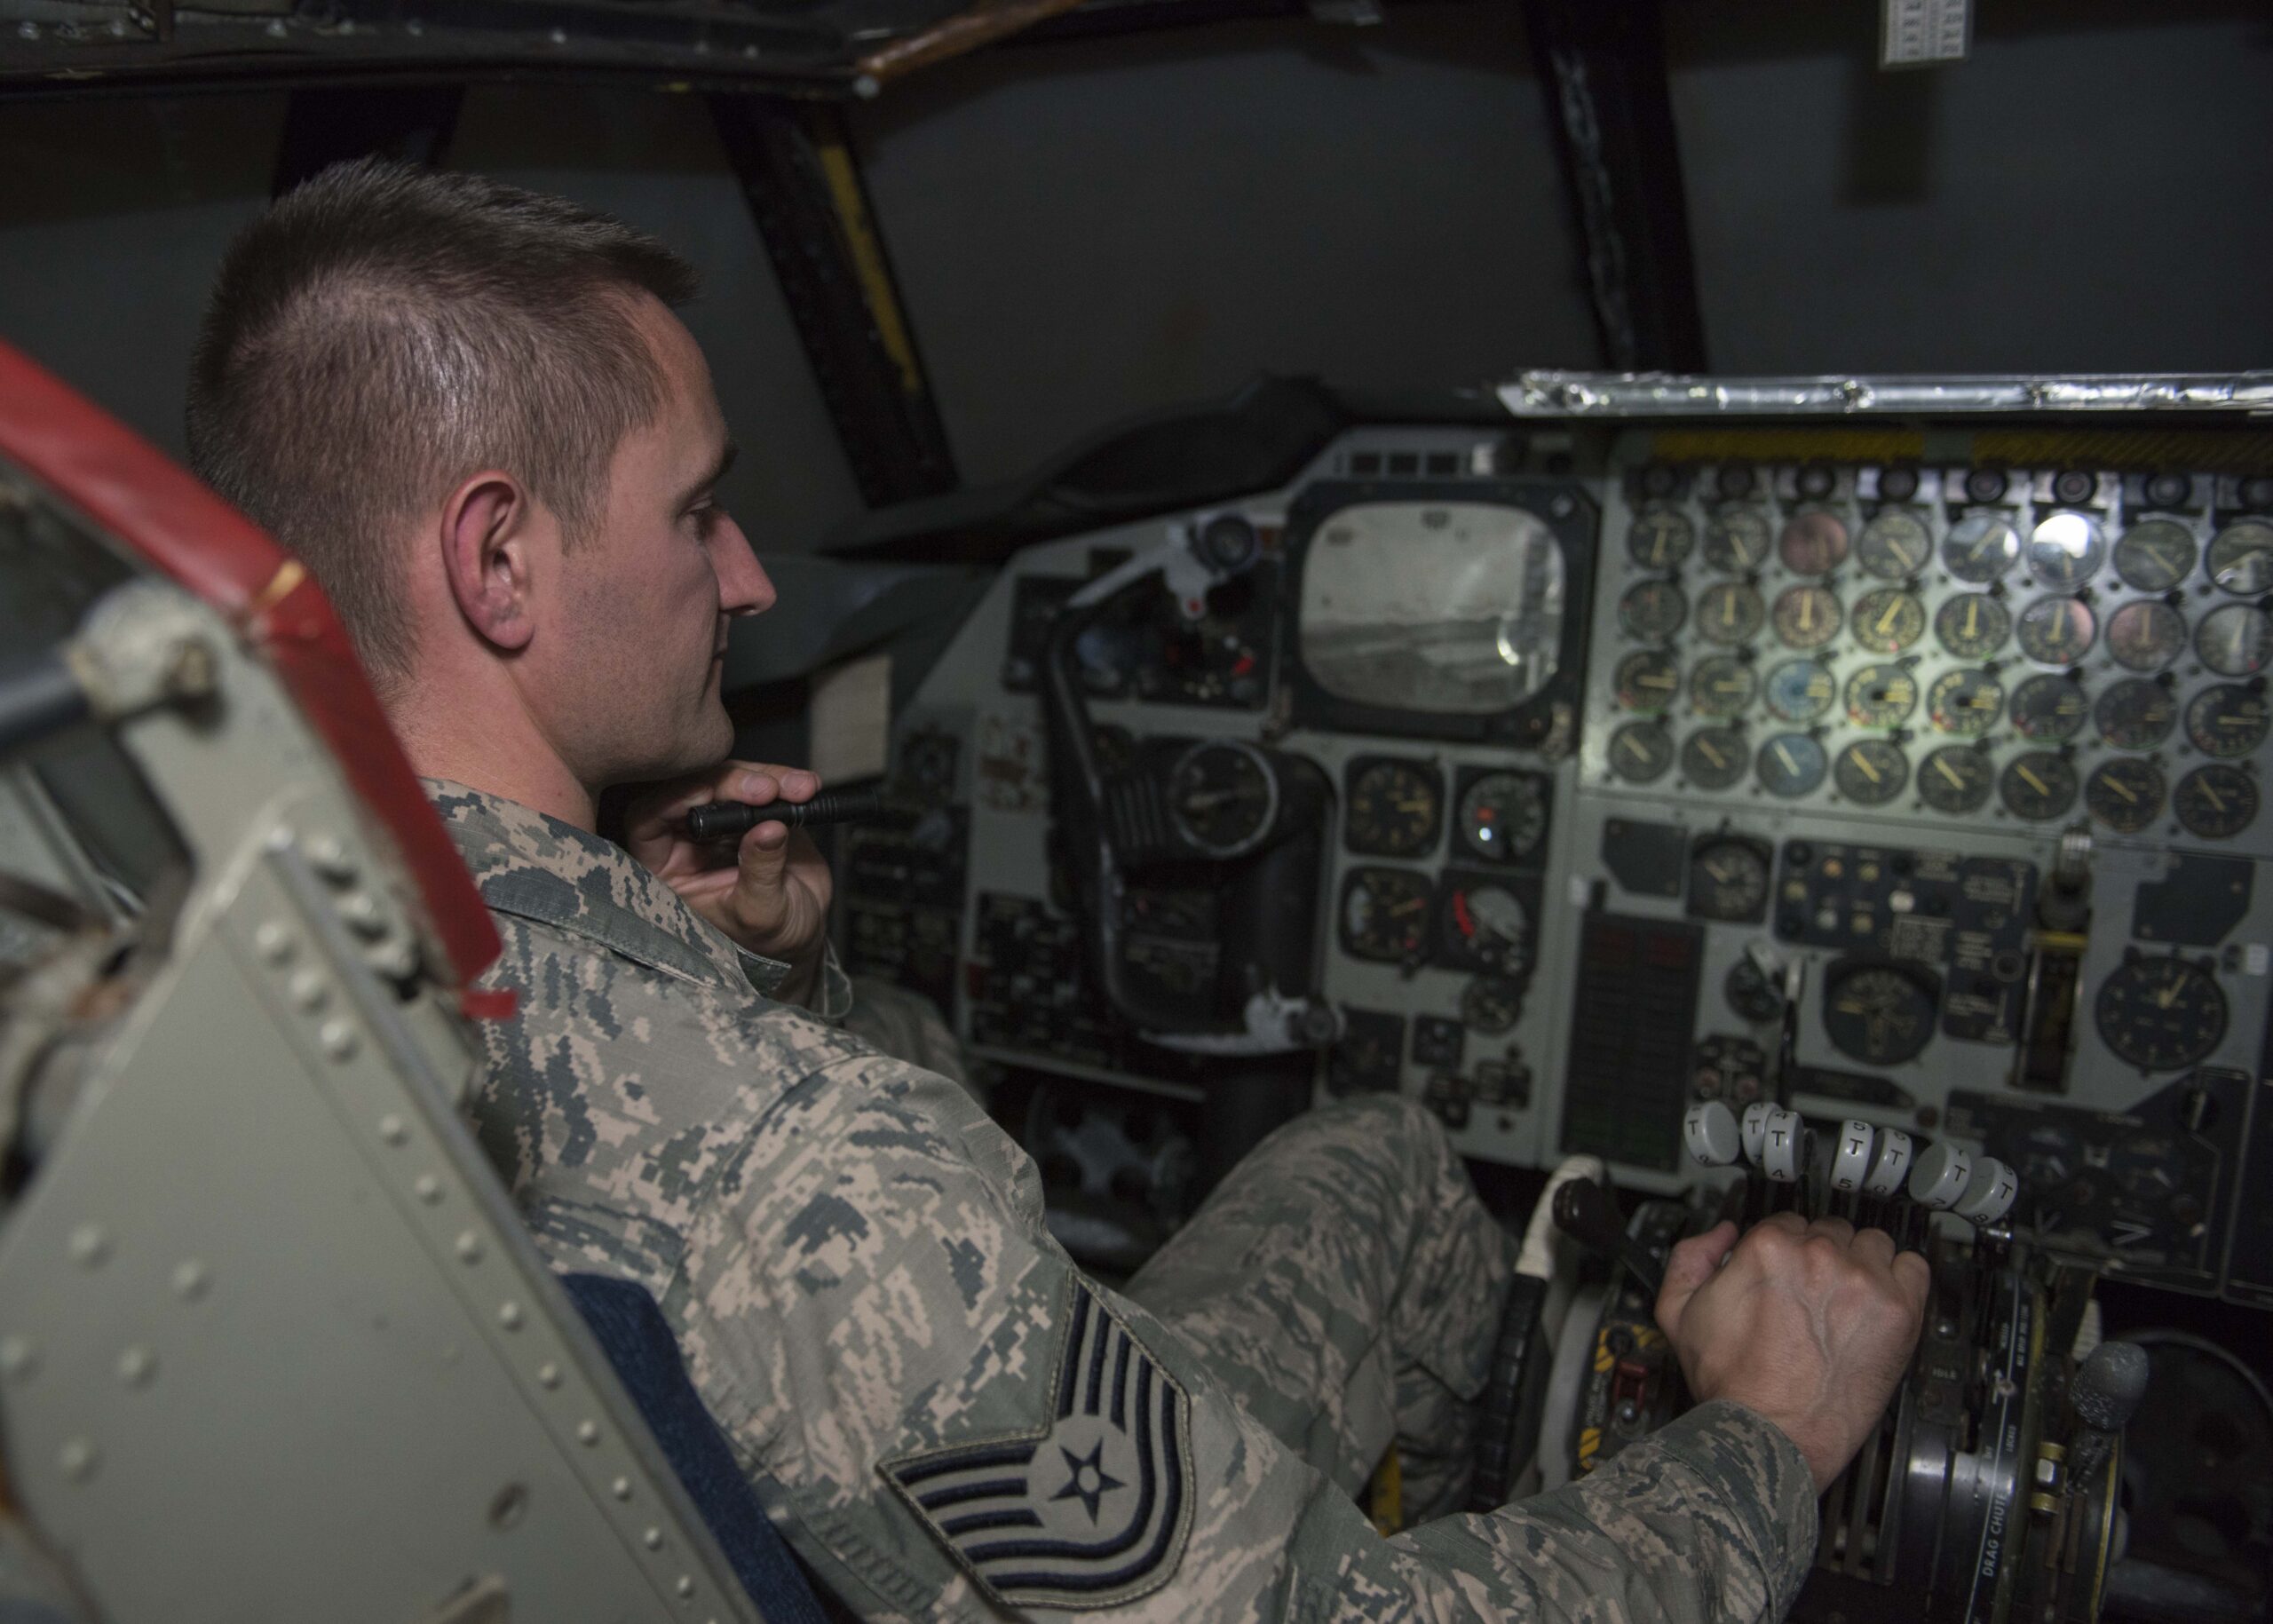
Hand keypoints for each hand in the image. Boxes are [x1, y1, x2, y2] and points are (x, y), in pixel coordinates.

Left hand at [622, 761, 833, 998]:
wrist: (802, 931)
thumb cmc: (768, 938)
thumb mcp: (761, 912)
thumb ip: (760, 871)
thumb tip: (768, 828)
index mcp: (668, 868)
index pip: (649, 820)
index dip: (673, 799)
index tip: (711, 793)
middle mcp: (687, 838)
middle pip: (693, 789)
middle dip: (731, 782)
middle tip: (765, 789)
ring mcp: (722, 821)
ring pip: (730, 778)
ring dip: (766, 777)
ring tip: (798, 790)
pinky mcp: (754, 810)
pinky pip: (764, 781)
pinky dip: (787, 781)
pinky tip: (806, 787)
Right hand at [1655, 1213, 1929, 1491]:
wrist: (1773, 1434)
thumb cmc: (1732, 1385)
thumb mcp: (1677, 1314)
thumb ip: (1690, 1257)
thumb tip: (1723, 1233)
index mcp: (1768, 1248)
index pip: (1788, 1222)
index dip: (1785, 1248)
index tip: (1789, 1271)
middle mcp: (1818, 1256)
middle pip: (1830, 1229)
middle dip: (1822, 1254)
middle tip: (1816, 1290)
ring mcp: (1863, 1281)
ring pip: (1872, 1243)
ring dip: (1862, 1263)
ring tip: (1850, 1296)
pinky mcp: (1898, 1310)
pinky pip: (1914, 1267)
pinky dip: (1902, 1277)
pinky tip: (1882, 1299)